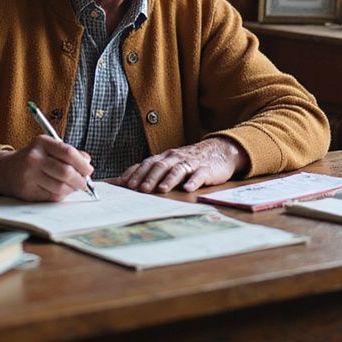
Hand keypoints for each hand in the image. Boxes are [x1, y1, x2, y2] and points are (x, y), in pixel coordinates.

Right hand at [0, 135, 93, 201]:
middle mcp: (34, 158)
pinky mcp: (28, 191)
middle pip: (66, 172)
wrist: (6, 170)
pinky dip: (61, 195)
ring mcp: (30, 176)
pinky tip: (61, 190)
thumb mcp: (49, 147)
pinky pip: (52, 197)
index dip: (82, 163)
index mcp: (42, 143)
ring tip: (73, 186)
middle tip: (84, 182)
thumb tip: (87, 163)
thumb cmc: (34, 158)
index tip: (89, 170)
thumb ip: (69, 153)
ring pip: (61, 187)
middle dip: (80, 180)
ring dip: (72, 189)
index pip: (68, 153)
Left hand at [118, 138, 249, 193]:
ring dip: (168, 180)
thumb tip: (130, 182)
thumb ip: (154, 170)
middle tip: (140, 190)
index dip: (135, 173)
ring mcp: (190, 163)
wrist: (219, 151)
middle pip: (160, 166)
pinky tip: (188, 189)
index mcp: (165, 157)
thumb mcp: (171, 163)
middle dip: (149, 178)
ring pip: (177, 170)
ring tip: (161, 190)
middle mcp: (175, 158)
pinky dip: (193, 181)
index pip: (146, 163)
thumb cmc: (190, 161)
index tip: (123, 184)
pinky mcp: (205, 169)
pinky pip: (199, 175)